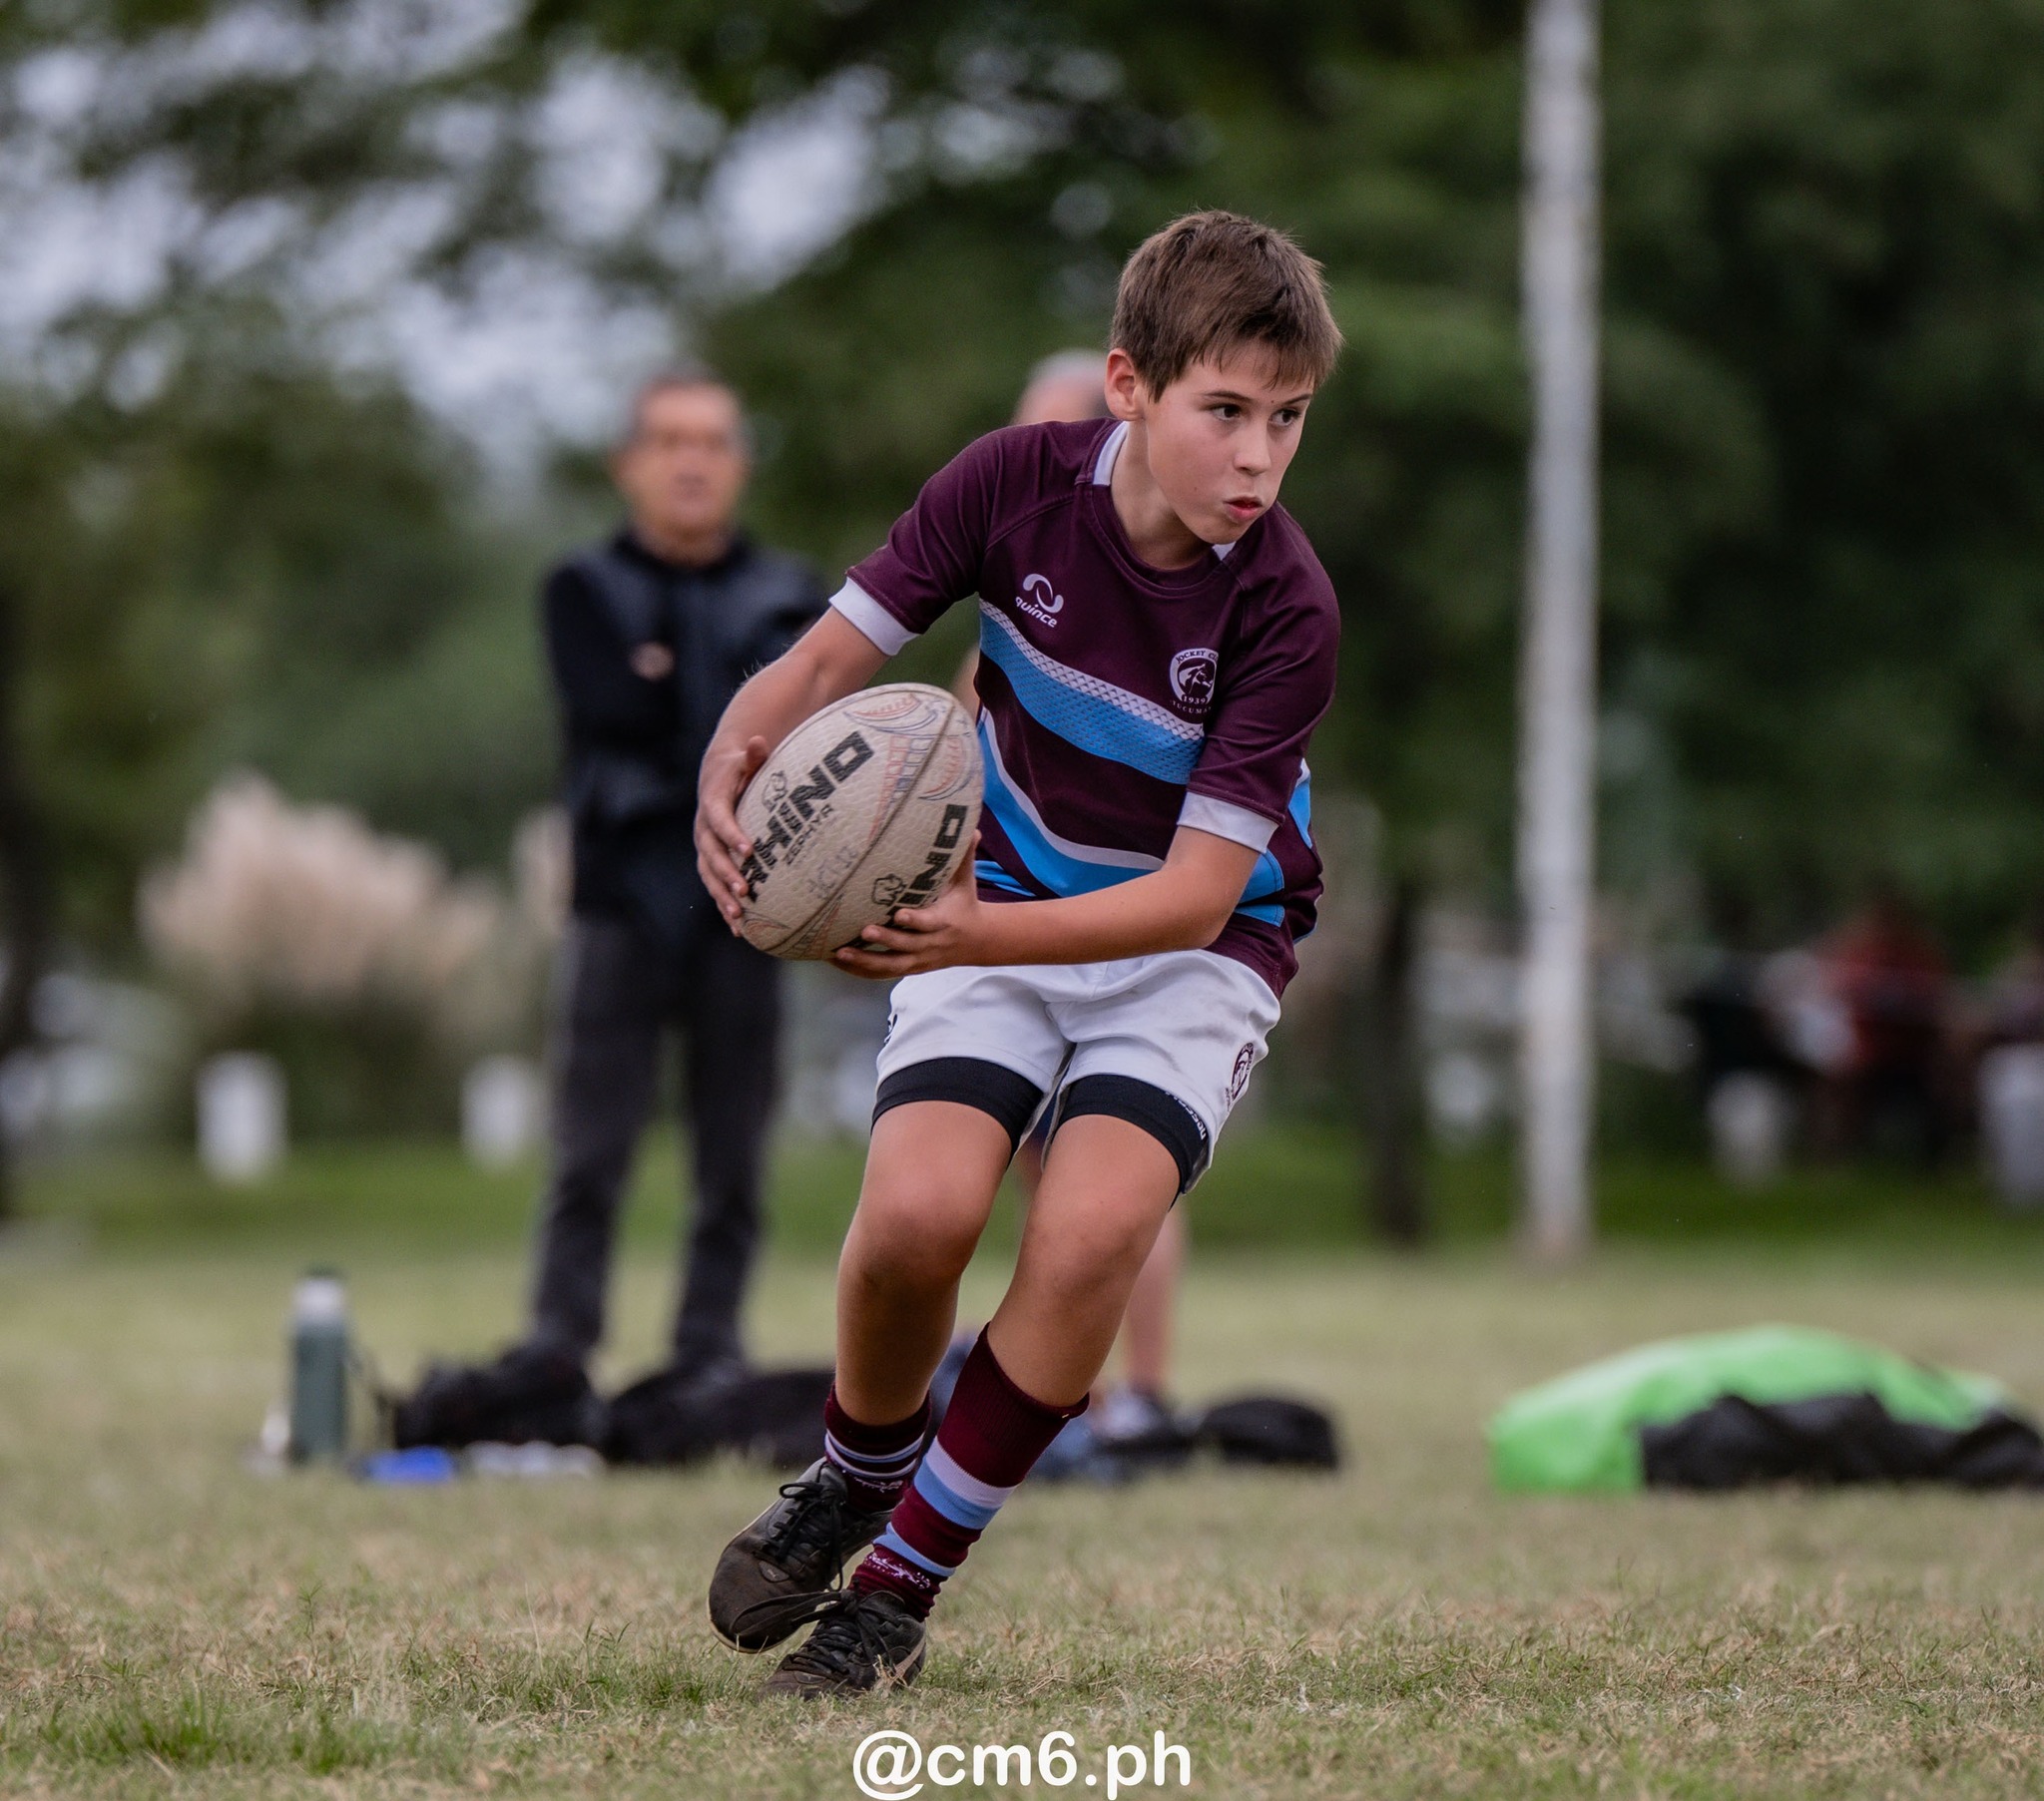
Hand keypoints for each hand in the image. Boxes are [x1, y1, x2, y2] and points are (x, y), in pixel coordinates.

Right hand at [695, 735, 770, 929]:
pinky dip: (725, 907)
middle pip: (711, 855)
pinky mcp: (711, 863)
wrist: (718, 780)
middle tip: (746, 889)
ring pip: (709, 876)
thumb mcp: (746, 761)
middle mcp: (704, 830)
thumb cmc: (740, 770)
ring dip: (722, 897)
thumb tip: (758, 742)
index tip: (749, 849)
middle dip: (727, 874)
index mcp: (712, 804)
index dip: (732, 834)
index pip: (720, 820)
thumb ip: (754, 757)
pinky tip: (740, 930)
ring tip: (739, 917)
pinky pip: (715, 887)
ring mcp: (705, 849)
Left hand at [832, 845, 988, 978]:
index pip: (929, 923)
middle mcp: (931, 944)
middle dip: (886, 939)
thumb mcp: (966, 882)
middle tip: (863, 930)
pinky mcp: (910, 968)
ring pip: (892, 965)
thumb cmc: (964, 905)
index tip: (899, 914)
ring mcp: (919, 960)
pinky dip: (861, 971)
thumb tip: (971, 829)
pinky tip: (838, 962)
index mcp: (944, 922)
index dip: (914, 921)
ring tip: (840, 952)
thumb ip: (964, 857)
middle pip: (906, 946)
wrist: (976, 942)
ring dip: (865, 961)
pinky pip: (883, 973)